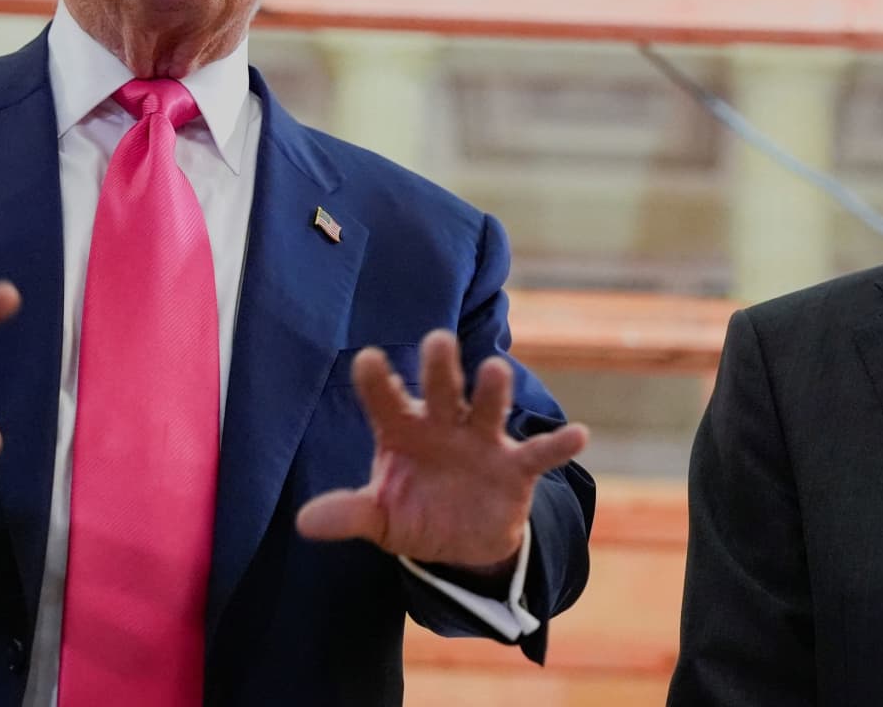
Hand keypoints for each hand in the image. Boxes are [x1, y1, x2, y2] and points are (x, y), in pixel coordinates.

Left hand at [296, 329, 588, 571]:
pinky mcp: (516, 468)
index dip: (377, 382)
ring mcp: (482, 443)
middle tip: (437, 341)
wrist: (464, 542)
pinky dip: (558, 444)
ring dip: (492, 392)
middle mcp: (444, 426)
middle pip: (441, 390)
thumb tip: (304, 522)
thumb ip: (349, 514)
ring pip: (487, 409)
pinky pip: (538, 454)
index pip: (386, 400)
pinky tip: (578, 435)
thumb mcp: (380, 519)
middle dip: (440, 368)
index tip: (369, 360)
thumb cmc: (416, 513)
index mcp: (404, 430)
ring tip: (494, 371)